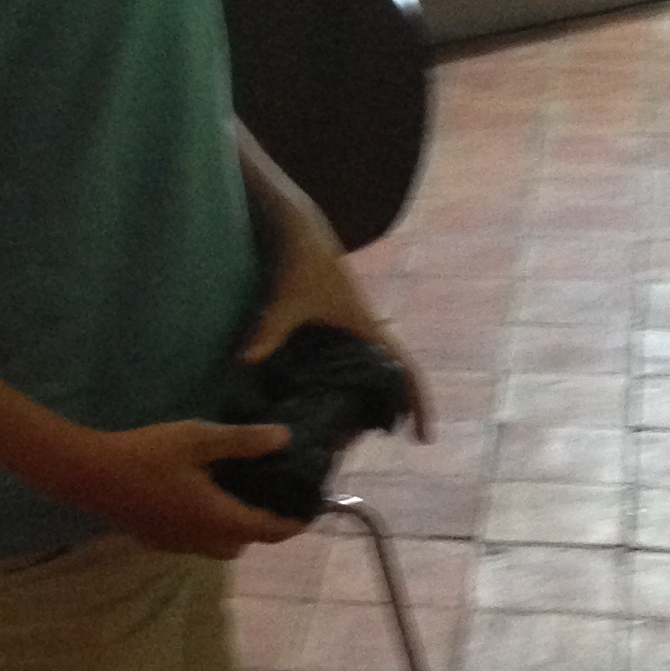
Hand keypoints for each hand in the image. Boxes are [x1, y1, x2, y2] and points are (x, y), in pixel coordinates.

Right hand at [67, 417, 304, 555]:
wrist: (89, 474)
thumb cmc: (148, 454)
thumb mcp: (199, 439)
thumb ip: (243, 441)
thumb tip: (285, 438)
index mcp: (219, 519)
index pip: (268, 530)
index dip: (292, 523)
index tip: (307, 511)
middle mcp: (201, 540)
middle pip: (243, 543)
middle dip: (258, 527)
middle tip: (266, 495)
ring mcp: (175, 544)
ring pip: (216, 546)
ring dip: (229, 529)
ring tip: (231, 495)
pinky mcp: (154, 540)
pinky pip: (192, 541)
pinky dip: (204, 528)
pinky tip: (194, 498)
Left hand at [241, 204, 432, 440]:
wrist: (296, 226)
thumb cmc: (299, 260)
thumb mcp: (287, 300)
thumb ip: (269, 331)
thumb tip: (245, 362)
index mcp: (367, 327)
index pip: (404, 371)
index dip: (418, 404)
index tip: (424, 439)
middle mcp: (366, 329)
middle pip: (391, 378)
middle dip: (394, 411)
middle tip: (381, 445)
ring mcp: (351, 326)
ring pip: (372, 371)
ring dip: (372, 399)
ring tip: (356, 434)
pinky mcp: (334, 321)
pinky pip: (351, 360)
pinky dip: (349, 383)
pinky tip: (330, 402)